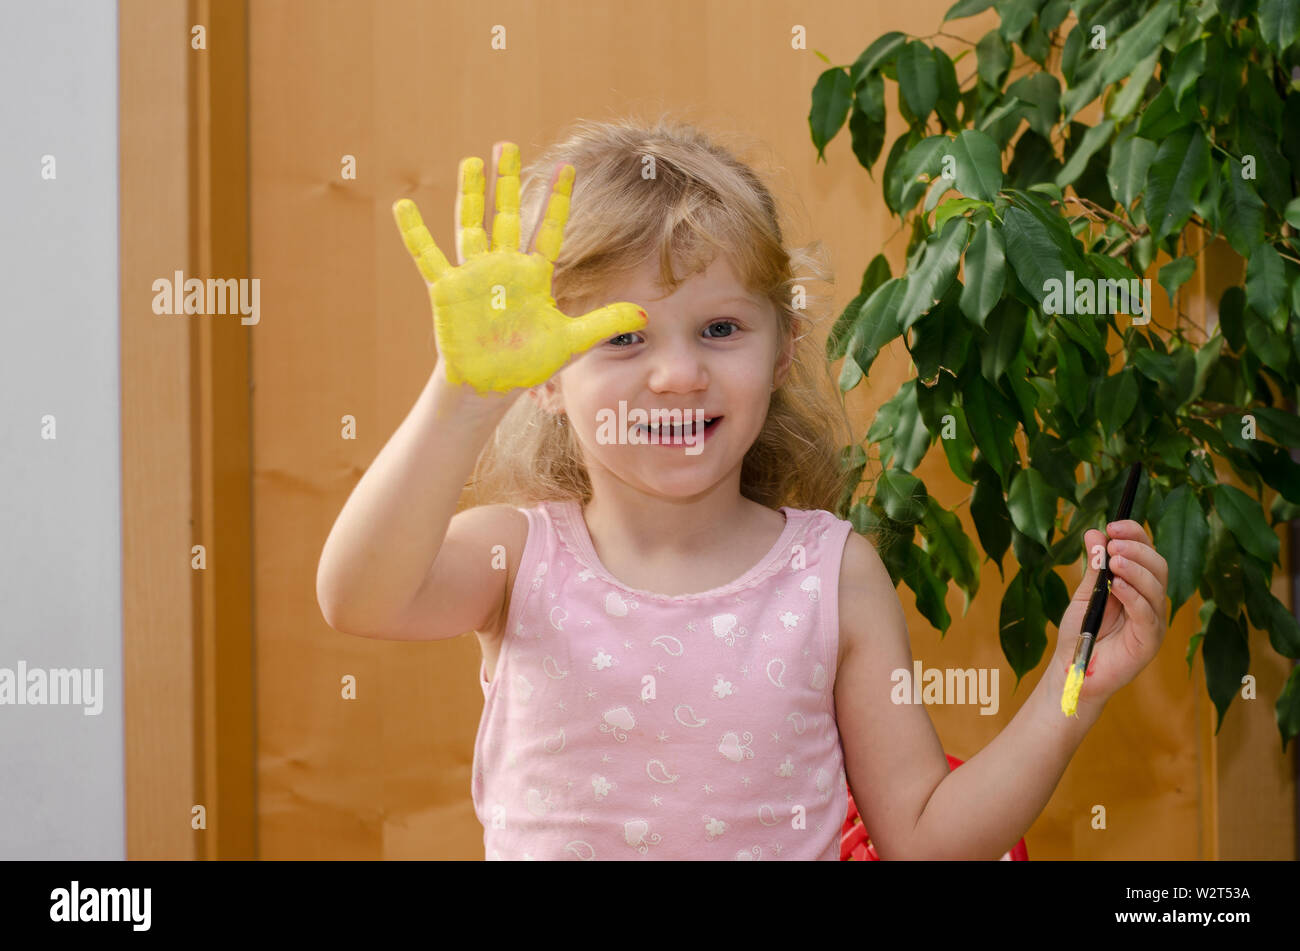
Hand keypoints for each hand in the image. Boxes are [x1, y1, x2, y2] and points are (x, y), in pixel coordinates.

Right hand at [392, 142, 646, 394]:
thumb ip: (603, 323)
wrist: (490, 385)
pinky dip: (415, 233)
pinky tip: (403, 206)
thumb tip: (646, 316)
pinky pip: (427, 256)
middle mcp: (504, 267)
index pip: (550, 229)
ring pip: (472, 224)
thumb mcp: (570, 342)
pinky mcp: (447, 289)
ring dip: (471, 194)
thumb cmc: (527, 363)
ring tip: (472, 161)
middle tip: (508, 145)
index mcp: (534, 275)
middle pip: (508, 215)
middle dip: (509, 181)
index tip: (565, 166)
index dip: (557, 199)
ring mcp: (473, 274)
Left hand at [1051, 519, 1169, 715]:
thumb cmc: (1080, 632)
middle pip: (1157, 566)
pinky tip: (1117, 586)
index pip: (1145, 552)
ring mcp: (1153, 621)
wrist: (1072, 669)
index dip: (1135, 535)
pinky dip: (1134, 597)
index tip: (1114, 525)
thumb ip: (1094, 567)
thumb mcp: (1085, 593)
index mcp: (1137, 584)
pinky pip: (1148, 615)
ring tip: (1114, 561)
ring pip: (1156, 588)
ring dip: (1136, 570)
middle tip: (1113, 544)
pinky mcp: (1149, 641)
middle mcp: (1150, 600)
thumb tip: (1095, 532)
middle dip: (1137, 550)